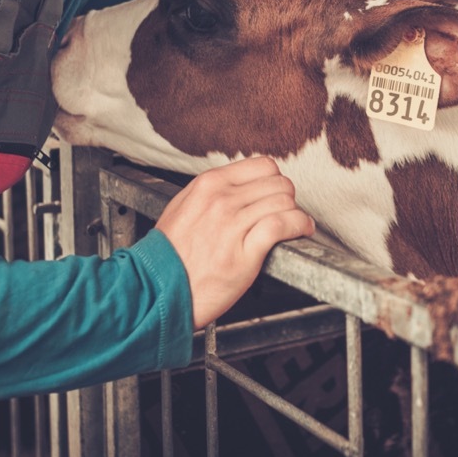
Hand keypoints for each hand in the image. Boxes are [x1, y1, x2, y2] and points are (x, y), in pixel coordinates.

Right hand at [155, 157, 314, 328]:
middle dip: (287, 198)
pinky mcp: (244, 253)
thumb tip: (240, 184)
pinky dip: (299, 226)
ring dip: (296, 213)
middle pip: (278, 184)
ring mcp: (233, 225)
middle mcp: (222, 200)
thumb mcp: (182, 207)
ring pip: (284, 202)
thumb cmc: (168, 254)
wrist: (156, 290)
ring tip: (296, 224)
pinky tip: (301, 231)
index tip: (274, 194)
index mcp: (209, 185)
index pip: (263, 166)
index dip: (274, 180)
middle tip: (284, 213)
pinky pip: (283, 225)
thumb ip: (211, 191)